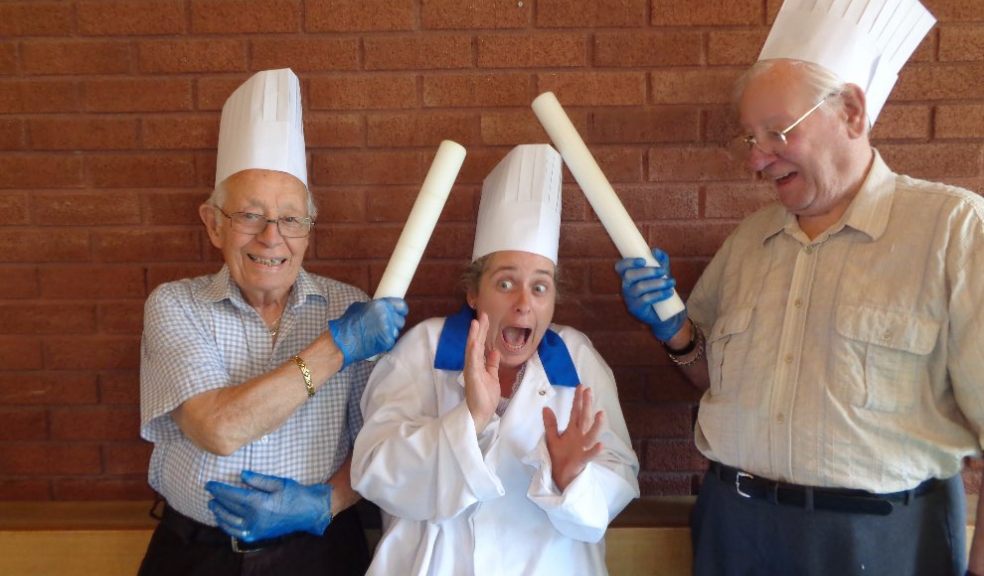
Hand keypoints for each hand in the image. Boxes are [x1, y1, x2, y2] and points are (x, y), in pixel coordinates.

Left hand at [205, 470, 331, 541]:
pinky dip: (227, 527)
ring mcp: (256, 529)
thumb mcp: (279, 483)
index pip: (232, 496)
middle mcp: (255, 518)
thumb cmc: (296, 494)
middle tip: (209, 492)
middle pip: (229, 508)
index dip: (219, 489)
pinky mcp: (258, 534)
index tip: (209, 484)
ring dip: (219, 513)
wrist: (309, 512)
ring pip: (230, 523)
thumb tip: (241, 475)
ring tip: (213, 505)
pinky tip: (223, 520)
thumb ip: (258, 480)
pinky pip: (237, 532)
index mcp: (259, 504)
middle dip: (217, 499)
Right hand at [328, 297, 408, 368]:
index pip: (401, 305)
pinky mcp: (387, 341)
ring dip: (390, 334)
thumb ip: (372, 305)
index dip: (401, 310)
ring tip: (378, 335)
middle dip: (395, 324)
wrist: (343, 340)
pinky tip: (377, 342)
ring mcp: (388, 328)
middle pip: (400, 320)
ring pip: (397, 331)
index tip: (400, 313)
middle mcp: (386, 315)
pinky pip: (392, 341)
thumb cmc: (347, 324)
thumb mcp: (358, 307)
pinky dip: (386, 343)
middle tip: (386, 327)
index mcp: (381, 304)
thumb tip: (378, 306)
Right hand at [464, 312, 500, 433]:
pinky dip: (472, 349)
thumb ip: (492, 364)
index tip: (485, 319)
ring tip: (476, 322)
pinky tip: (473, 340)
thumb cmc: (486, 397)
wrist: (481, 413)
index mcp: (478, 364)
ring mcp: (471, 369)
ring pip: (472, 348)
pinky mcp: (472, 375)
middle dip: (479, 329)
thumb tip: (494, 351)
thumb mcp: (493, 377)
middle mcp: (473, 364)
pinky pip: (472, 360)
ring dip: (474, 335)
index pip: (480, 344)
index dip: (483, 332)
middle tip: (483, 314)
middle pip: (476, 343)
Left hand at [543, 385, 603, 491]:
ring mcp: (582, 447)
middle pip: (584, 418)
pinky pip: (589, 455)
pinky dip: (594, 450)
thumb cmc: (559, 456)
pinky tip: (601, 445)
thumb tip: (546, 407)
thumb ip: (550, 424)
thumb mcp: (552, 438)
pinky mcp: (582, 460)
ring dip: (596, 425)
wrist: (560, 475)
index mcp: (572, 430)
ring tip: (601, 413)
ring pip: (591, 434)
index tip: (581, 386)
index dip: (577, 399)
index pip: (575, 412)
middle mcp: (580, 436)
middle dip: (586, 405)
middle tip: (589, 391)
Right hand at [615, 247, 685, 340]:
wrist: (664, 313)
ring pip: (640, 287)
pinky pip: (646, 299)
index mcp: (628, 276)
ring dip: (657, 283)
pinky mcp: (636, 308)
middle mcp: (626, 286)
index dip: (628, 262)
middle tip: (663, 271)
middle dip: (647, 271)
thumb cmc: (659, 289)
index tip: (643, 260)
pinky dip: (659, 294)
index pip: (620, 267)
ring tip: (671, 282)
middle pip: (630, 275)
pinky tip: (669, 292)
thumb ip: (660, 260)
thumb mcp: (661, 273)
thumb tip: (655, 251)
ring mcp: (629, 298)